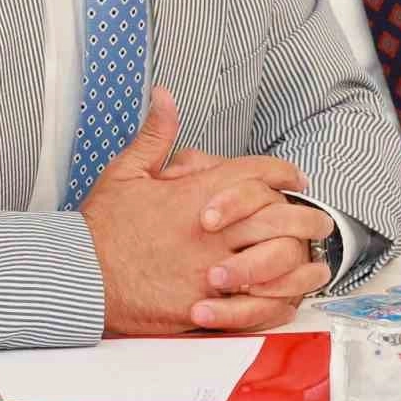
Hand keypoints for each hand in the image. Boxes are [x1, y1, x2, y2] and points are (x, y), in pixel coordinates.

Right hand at [80, 88, 309, 333]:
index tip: (295, 178)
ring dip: (300, 260)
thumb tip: (165, 96)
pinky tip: (288, 298)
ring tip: (315, 263)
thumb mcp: (126, 171)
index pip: (255, 174)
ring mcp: (212, 269)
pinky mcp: (207, 305)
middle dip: (305, 218)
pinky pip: (256, 303)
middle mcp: (213, 230)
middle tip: (318, 221)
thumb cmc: (102, 227)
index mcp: (197, 194)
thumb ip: (156, 134)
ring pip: (274, 261)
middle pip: (278, 218)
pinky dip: (277, 300)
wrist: (82, 276)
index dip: (282, 172)